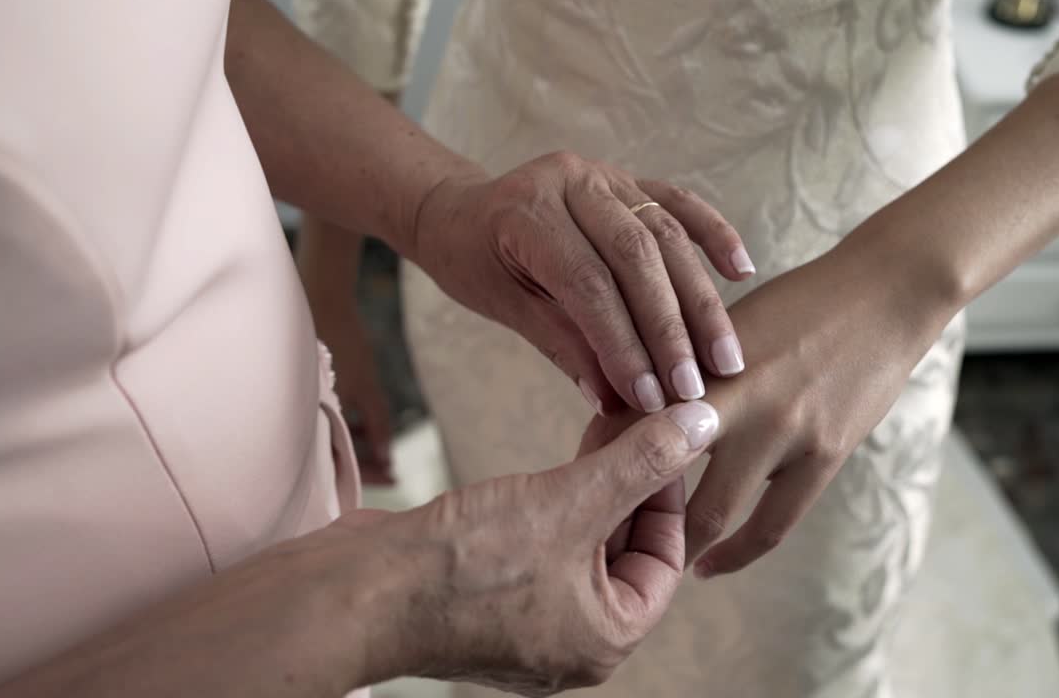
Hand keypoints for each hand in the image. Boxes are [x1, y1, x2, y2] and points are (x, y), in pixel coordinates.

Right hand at [312, 302, 394, 484]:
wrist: (319, 301)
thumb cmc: (342, 341)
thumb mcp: (366, 384)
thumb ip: (377, 422)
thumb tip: (386, 457)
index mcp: (312, 419)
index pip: (340, 464)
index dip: (369, 474)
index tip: (393, 478)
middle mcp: (301, 417)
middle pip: (334, 456)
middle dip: (364, 465)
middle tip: (392, 473)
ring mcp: (302, 405)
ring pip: (329, 439)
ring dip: (355, 447)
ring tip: (381, 453)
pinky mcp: (305, 394)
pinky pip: (324, 422)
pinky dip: (344, 428)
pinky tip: (362, 431)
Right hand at [352, 400, 719, 695]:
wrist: (357, 593)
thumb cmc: (464, 565)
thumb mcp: (571, 501)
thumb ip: (641, 462)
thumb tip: (701, 424)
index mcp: (606, 638)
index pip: (665, 557)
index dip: (668, 489)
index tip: (665, 434)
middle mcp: (571, 640)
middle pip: (623, 550)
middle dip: (630, 483)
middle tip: (633, 419)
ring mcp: (526, 624)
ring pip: (580, 545)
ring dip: (591, 488)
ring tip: (598, 426)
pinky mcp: (487, 602)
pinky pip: (539, 549)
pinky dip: (552, 506)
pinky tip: (551, 464)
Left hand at [413, 152, 754, 414]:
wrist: (461, 211)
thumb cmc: (474, 263)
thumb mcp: (504, 306)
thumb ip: (562, 344)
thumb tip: (615, 401)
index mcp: (528, 213)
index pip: (587, 284)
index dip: (622, 343)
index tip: (649, 399)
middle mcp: (571, 182)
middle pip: (636, 257)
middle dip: (670, 329)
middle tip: (694, 387)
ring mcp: (605, 175)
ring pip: (666, 234)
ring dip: (700, 300)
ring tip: (726, 358)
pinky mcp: (629, 179)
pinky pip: (679, 203)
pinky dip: (713, 235)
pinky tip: (741, 272)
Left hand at [580, 238, 957, 577]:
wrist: (884, 293)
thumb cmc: (798, 301)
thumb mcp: (728, 321)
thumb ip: (682, 366)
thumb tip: (625, 408)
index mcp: (704, 358)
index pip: (634, 416)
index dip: (601, 450)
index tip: (582, 475)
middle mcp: (739, 397)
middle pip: (659, 469)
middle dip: (627, 506)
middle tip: (602, 531)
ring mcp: (784, 432)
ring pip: (712, 511)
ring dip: (677, 541)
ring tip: (649, 560)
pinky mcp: (824, 456)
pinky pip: (772, 524)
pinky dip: (736, 552)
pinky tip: (710, 565)